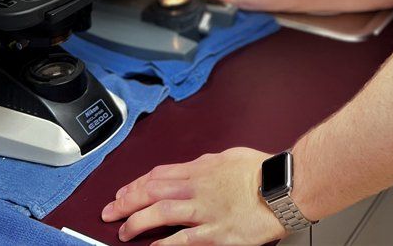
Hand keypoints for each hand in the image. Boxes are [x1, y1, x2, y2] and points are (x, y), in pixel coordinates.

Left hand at [101, 147, 286, 244]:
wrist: (282, 188)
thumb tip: (194, 167)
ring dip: (137, 223)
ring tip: (124, 232)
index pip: (159, 174)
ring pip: (161, 214)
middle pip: (153, 192)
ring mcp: (205, 211)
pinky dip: (165, 245)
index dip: (136, 184)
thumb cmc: (261, 171)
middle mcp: (198, 188)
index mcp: (201, 168)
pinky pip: (183, 240)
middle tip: (110, 211)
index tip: (124, 192)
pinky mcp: (216, 233)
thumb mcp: (229, 157)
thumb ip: (207, 164)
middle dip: (127, 202)